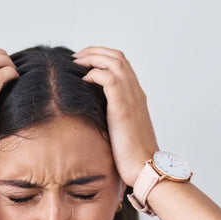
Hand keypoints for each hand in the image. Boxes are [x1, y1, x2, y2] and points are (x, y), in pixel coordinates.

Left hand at [72, 47, 159, 186]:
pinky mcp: (123, 107)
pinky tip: (83, 81)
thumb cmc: (130, 155)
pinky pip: (109, 79)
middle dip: (95, 51)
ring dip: (93, 57)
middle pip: (118, 56)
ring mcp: (131, 97)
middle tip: (77, 57)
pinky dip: (94, 74)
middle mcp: (136, 92)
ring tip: (77, 62)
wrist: (144, 167)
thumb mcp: (119, 129)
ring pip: (114, 62)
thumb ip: (109, 116)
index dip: (102, 57)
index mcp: (136, 96)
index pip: (121, 64)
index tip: (84, 62)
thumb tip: (91, 113)